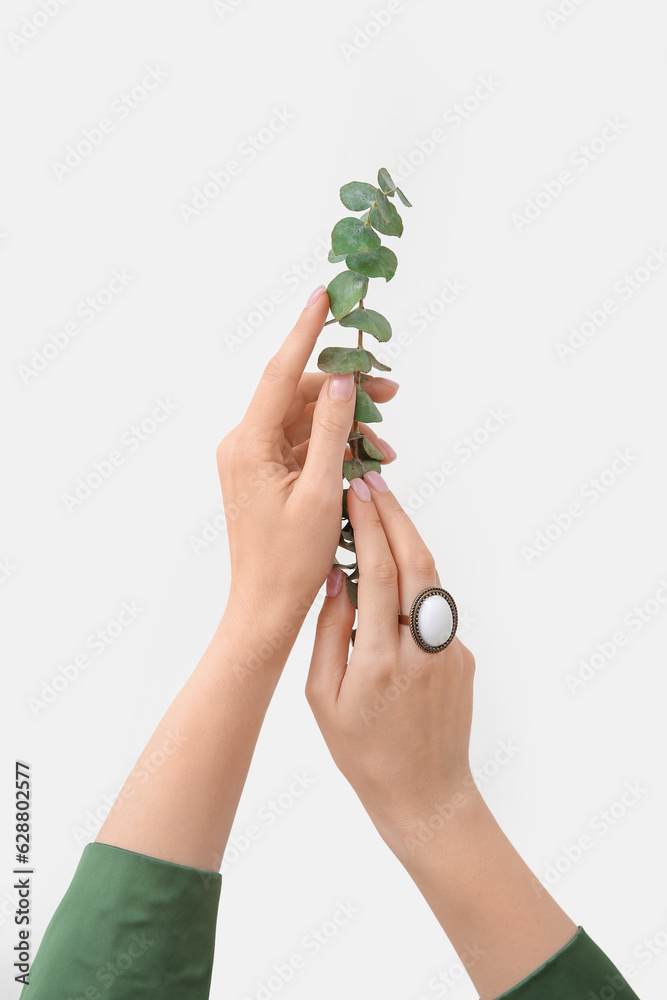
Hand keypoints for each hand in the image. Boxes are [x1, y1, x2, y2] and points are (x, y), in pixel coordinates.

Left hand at [217, 286, 398, 629]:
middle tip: (389, 390)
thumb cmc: (290, 561)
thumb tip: (340, 381)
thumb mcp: (320, 492)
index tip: (324, 294)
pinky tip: (366, 458)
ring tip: (385, 445)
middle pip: (297, 396)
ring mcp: (252, 459)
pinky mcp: (264, 474)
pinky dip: (333, 446)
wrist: (266, 607)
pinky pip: (301, 445)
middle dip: (344, 390)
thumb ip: (331, 432)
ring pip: (303, 420)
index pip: (280, 373)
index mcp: (248, 444)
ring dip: (344, 424)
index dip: (305, 330)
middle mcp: (243, 444)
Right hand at [305, 469, 476, 851]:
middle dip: (393, 514)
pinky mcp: (463, 658)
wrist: (427, 796)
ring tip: (382, 511)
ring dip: (408, 540)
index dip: (367, 525)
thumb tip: (336, 579)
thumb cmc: (363, 753)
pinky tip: (393, 572)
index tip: (355, 491)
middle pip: (415, 561)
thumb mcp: (324, 700)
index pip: (377, 572)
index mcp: (380, 660)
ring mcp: (450, 652)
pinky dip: (415, 582)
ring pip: (431, 580)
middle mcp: (422, 649)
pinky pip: (435, 610)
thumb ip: (329, 634)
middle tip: (371, 481)